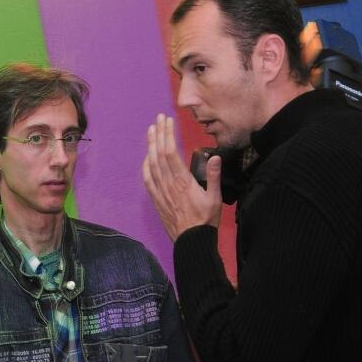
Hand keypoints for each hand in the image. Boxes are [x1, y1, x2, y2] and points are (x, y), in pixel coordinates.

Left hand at [142, 114, 222, 240]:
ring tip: (151, 131)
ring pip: (151, 164)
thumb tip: (215, 157)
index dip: (167, 134)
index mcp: (183, 181)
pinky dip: (145, 166)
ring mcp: (160, 191)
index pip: (171, 152)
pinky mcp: (156, 199)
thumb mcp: (216, 198)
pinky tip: (146, 158)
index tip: (167, 121)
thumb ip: (214, 177)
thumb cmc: (205, 220)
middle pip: (159, 154)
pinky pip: (147, 179)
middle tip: (158, 119)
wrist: (191, 241)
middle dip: (158, 134)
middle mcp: (169, 184)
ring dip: (150, 146)